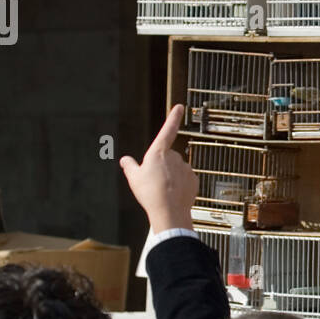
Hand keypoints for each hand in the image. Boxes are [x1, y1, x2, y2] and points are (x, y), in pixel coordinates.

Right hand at [119, 105, 197, 234]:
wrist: (169, 212)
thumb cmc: (150, 194)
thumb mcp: (134, 178)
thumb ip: (130, 166)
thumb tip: (125, 160)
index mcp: (159, 152)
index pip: (168, 130)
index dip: (174, 117)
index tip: (180, 107)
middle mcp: (175, 157)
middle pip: (167, 157)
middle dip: (162, 166)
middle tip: (154, 181)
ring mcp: (186, 168)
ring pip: (177, 169)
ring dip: (171, 176)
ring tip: (163, 190)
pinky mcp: (194, 179)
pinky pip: (185, 179)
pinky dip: (180, 185)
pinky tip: (173, 195)